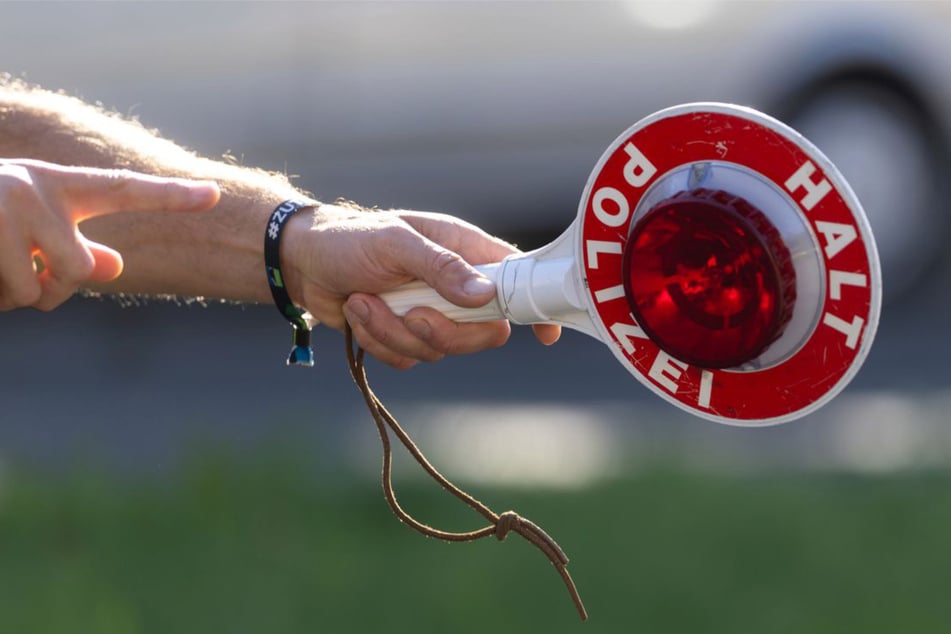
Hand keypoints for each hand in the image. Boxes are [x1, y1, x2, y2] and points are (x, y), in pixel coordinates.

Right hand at [0, 159, 219, 310]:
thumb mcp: (26, 222)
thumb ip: (73, 245)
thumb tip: (114, 266)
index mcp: (51, 184)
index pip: (121, 189)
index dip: (170, 195)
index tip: (217, 195)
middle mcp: (27, 190)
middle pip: (76, 272)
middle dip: (52, 287)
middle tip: (23, 270)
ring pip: (32, 295)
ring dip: (9, 296)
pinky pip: (2, 300)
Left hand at [283, 204, 561, 367]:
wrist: (302, 261)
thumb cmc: (350, 238)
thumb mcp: (396, 242)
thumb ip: (442, 267)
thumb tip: (486, 294)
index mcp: (464, 253)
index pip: (518, 280)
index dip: (535, 307)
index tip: (548, 335)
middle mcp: (454, 287)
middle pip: (483, 332)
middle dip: (443, 332)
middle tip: (411, 314)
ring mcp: (430, 314)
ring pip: (439, 350)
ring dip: (394, 332)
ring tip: (365, 300)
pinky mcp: (403, 336)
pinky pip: (406, 359)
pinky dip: (378, 341)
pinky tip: (359, 312)